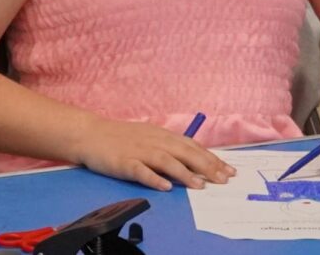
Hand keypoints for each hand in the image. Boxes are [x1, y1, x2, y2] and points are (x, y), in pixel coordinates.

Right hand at [71, 118, 234, 190]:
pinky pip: (140, 170)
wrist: (90, 134)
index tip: (229, 170)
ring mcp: (138, 151)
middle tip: (223, 179)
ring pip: (165, 161)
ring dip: (184, 173)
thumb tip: (195, 160)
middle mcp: (154, 141)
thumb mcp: (149, 137)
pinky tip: (164, 187)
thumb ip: (170, 147)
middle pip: (184, 153)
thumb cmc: (121, 137)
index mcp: (162, 135)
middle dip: (206, 166)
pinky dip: (153, 178)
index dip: (212, 158)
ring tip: (200, 185)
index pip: (192, 146)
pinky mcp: (123, 162)